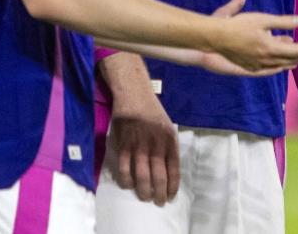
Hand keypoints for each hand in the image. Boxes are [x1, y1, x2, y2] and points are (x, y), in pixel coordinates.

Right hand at [109, 89, 178, 205]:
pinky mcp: (123, 145)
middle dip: (160, 194)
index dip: (172, 186)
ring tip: (145, 198)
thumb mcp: (167, 127)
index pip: (174, 170)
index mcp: (170, 141)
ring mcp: (139, 146)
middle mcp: (156, 145)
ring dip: (144, 192)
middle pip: (159, 177)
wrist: (134, 95)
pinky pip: (125, 170)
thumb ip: (168, 147)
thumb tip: (168, 170)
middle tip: (158, 202)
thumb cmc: (152, 112)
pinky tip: (128, 185)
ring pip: (142, 177)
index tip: (171, 196)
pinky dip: (127, 181)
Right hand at [208, 0, 297, 71]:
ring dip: (293, 61)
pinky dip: (280, 66)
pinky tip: (282, 65)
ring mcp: (258, 65)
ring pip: (281, 65)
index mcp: (272, 48)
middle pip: (292, 60)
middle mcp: (267, 60)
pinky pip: (270, 69)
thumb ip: (283, 22)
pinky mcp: (250, 67)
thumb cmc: (239, 25)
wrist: (216, 37)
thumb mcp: (263, 19)